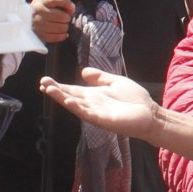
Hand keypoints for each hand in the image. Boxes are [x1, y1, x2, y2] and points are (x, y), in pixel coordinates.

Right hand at [30, 0, 75, 44]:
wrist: (26, 21)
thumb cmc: (42, 10)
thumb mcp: (48, 1)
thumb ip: (61, 1)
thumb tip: (72, 9)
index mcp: (41, 2)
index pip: (56, 0)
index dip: (67, 3)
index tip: (72, 7)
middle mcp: (38, 13)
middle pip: (62, 16)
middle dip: (66, 18)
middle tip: (64, 18)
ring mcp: (38, 25)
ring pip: (61, 27)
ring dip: (64, 27)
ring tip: (61, 25)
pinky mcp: (40, 36)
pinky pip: (57, 37)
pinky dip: (62, 35)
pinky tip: (61, 32)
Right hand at [38, 67, 160, 138]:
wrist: (149, 113)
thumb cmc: (134, 99)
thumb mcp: (115, 82)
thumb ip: (99, 77)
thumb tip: (83, 72)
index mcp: (93, 95)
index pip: (72, 90)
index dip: (59, 86)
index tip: (45, 80)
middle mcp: (91, 105)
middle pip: (70, 97)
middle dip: (56, 91)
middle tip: (42, 83)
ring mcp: (96, 113)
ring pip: (75, 106)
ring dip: (62, 99)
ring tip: (50, 90)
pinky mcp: (104, 120)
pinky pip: (88, 114)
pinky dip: (78, 108)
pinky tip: (69, 101)